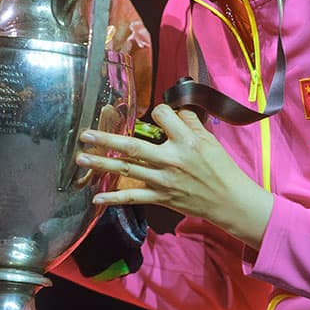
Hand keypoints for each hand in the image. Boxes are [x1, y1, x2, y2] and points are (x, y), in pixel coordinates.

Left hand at [75, 104, 273, 249]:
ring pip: (127, 169)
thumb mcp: (209, 140)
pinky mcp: (161, 197)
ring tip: (81, 158)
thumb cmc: (220, 167)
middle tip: (85, 134)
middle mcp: (171, 159)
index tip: (157, 113)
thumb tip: (174, 109)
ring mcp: (163, 180)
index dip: (158, 111)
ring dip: (102, 163)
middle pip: (133, 146)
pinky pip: (134, 197)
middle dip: (106, 139)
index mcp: (186, 141)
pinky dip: (114, 197)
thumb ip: (190, 122)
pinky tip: (97, 196)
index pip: (162, 116)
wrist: (228, 200)